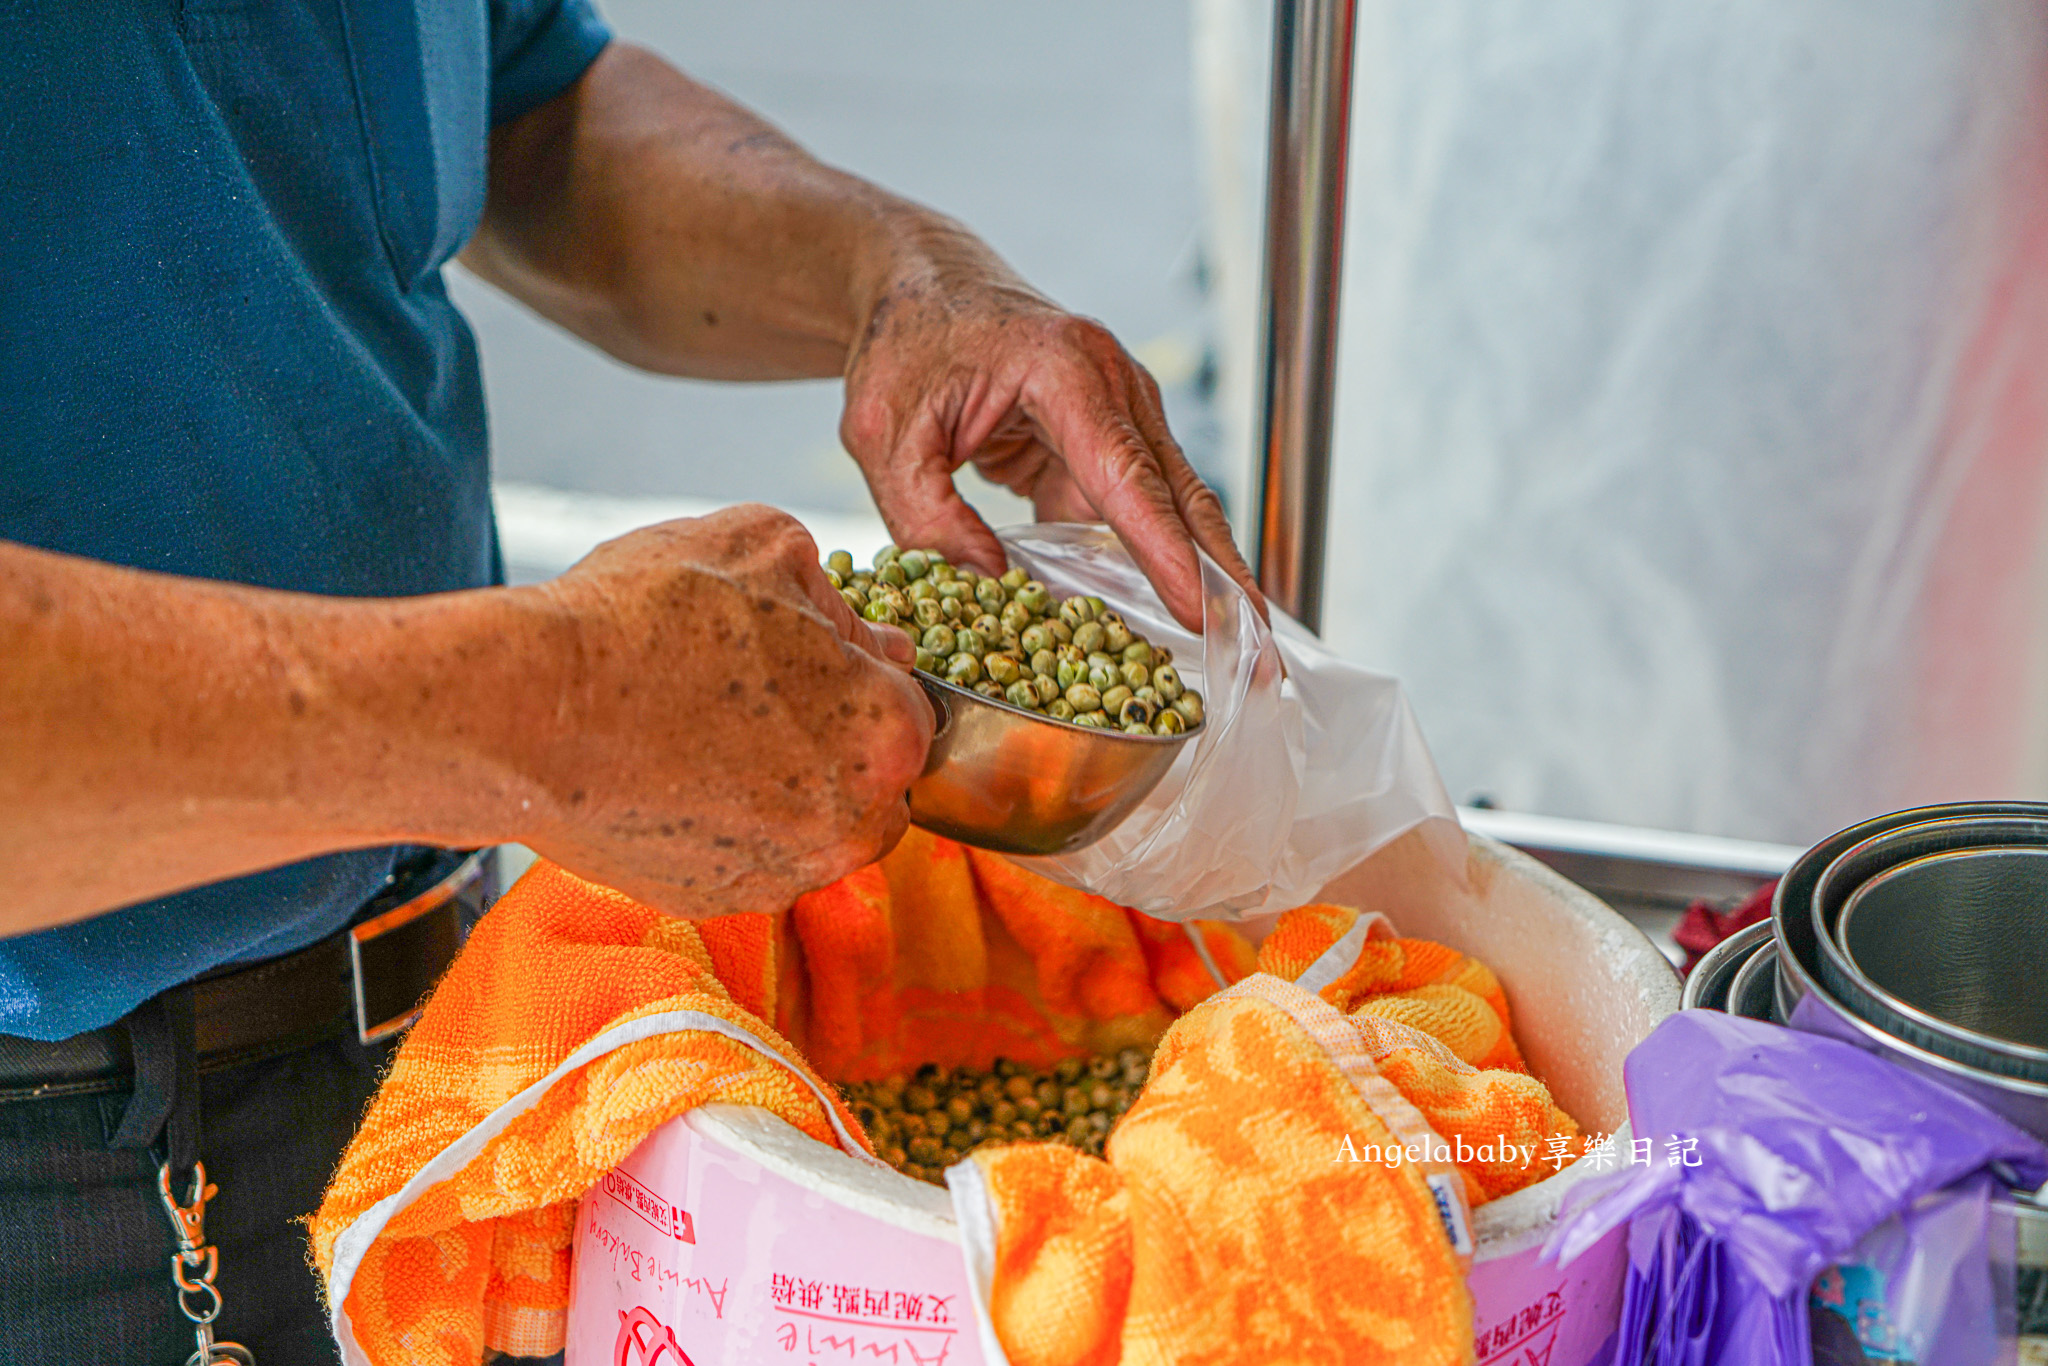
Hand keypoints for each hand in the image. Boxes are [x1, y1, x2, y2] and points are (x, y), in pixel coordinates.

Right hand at [511, 505, 931, 917]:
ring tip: (705, 729)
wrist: (528, 710)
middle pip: (870, 774)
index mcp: (888, 734)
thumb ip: (833, 588)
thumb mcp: (762, 542)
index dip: (856, 669)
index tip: (806, 657)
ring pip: (811, 822)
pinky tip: (673, 771)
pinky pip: (747, 857)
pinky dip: (725, 821)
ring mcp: (784, 873)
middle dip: (832, 736)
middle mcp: (853, 822)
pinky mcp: (717, 901)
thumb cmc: (645, 621)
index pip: (908, 701)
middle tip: (758, 694)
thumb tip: (856, 627)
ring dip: (781, 783)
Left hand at [840, 220, 1263, 630]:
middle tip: (1258, 654)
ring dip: (1209, 577)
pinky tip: (1186, 619)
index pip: (1126, 474)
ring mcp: (1124, 411)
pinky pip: (1145, 510)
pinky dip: (1165, 562)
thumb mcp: (882, 434)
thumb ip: (925, 514)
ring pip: (1178, 505)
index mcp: (1064, 369)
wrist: (923, 288)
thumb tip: (989, 586)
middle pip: (1182, 494)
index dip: (1164, 550)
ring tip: (1245, 652)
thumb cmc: (905, 347)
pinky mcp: (1112, 441)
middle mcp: (1115, 385)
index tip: (1198, 611)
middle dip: (1223, 579)